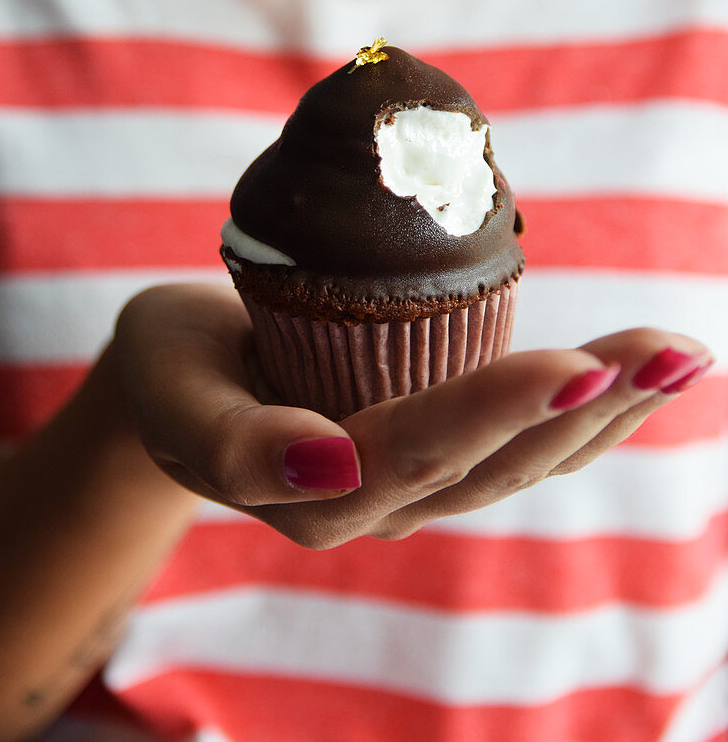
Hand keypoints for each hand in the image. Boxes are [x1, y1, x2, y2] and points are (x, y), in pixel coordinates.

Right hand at [114, 283, 712, 549]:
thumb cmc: (175, 373)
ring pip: (523, 461)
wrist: (185, 381)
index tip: (572, 367)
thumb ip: (234, 444)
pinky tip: (635, 376)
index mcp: (314, 495)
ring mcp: (416, 486)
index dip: (494, 410)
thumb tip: (330, 457)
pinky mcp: (436, 457)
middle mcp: (380, 504)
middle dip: (586, 405)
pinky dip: (583, 411)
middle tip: (671, 348)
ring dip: (608, 409)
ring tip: (681, 352)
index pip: (416, 450)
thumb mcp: (176, 400)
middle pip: (495, 463)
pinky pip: (519, 444)